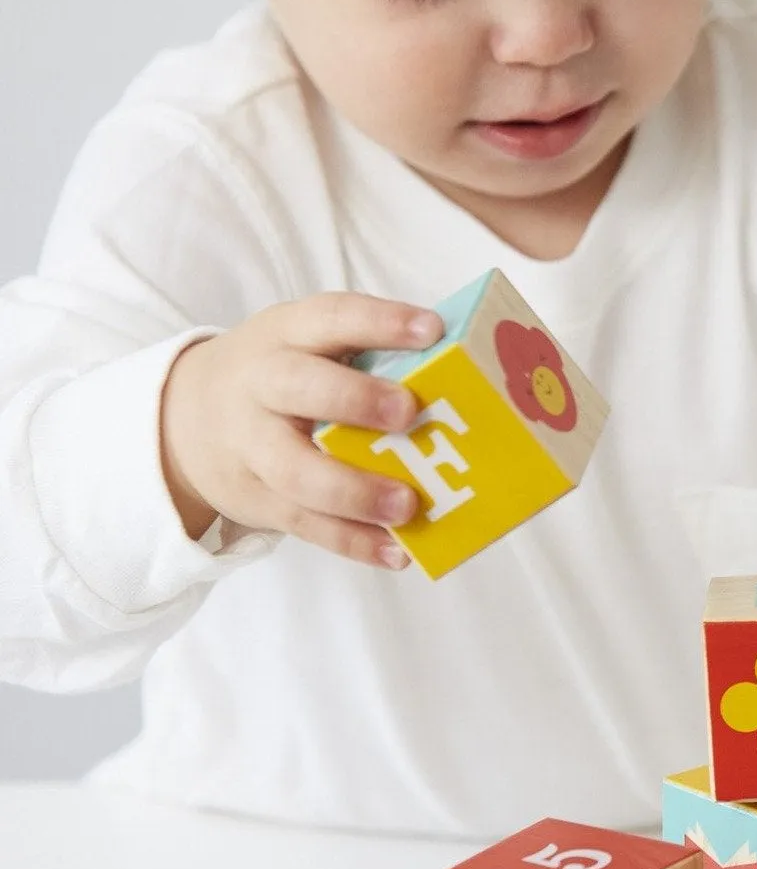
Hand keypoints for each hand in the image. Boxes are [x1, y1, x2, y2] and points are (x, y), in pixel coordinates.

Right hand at [159, 292, 443, 567]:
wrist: (183, 421)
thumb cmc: (280, 377)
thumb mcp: (304, 346)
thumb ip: (365, 355)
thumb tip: (462, 374)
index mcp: (286, 335)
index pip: (332, 317)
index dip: (380, 321)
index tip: (433, 329)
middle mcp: (263, 386)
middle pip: (299, 388)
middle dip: (355, 399)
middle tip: (408, 413)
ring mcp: (254, 447)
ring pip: (297, 471)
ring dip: (355, 490)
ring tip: (407, 505)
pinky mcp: (259, 500)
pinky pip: (305, 524)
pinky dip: (353, 541)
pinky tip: (397, 551)